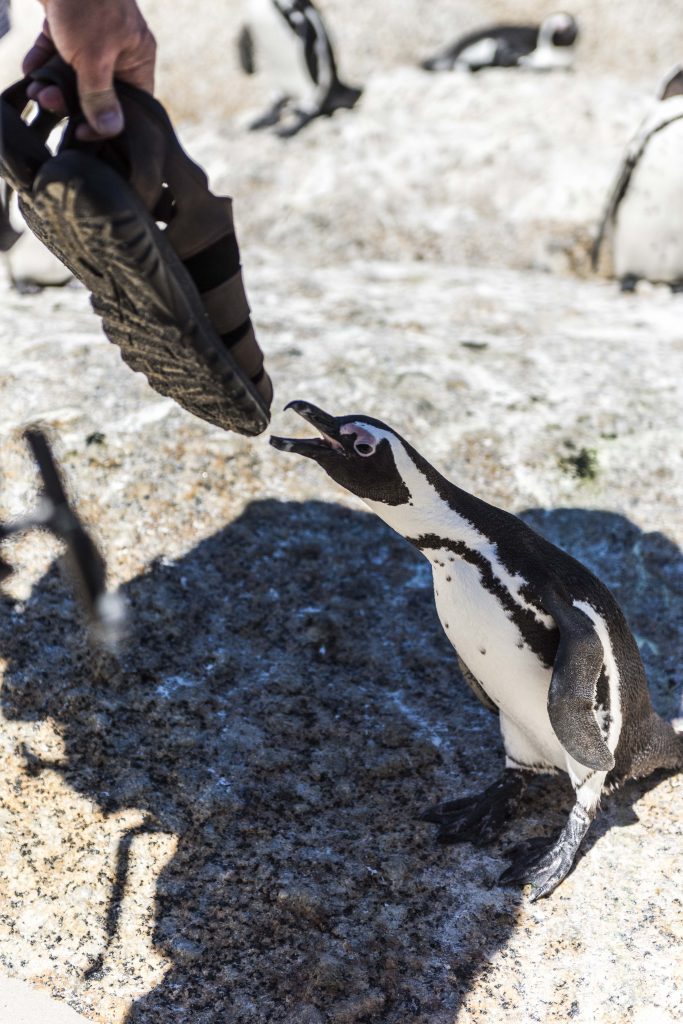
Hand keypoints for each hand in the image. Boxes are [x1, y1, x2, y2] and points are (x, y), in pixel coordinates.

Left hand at [22, 0, 155, 139]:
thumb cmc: (85, 2)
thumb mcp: (94, 58)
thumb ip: (99, 96)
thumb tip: (110, 130)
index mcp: (137, 58)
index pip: (131, 104)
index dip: (109, 123)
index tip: (82, 133)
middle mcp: (118, 50)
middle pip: (99, 93)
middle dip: (72, 103)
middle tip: (50, 104)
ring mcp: (92, 37)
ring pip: (75, 76)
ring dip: (54, 87)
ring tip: (37, 90)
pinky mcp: (67, 25)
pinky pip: (57, 55)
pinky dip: (43, 65)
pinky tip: (32, 71)